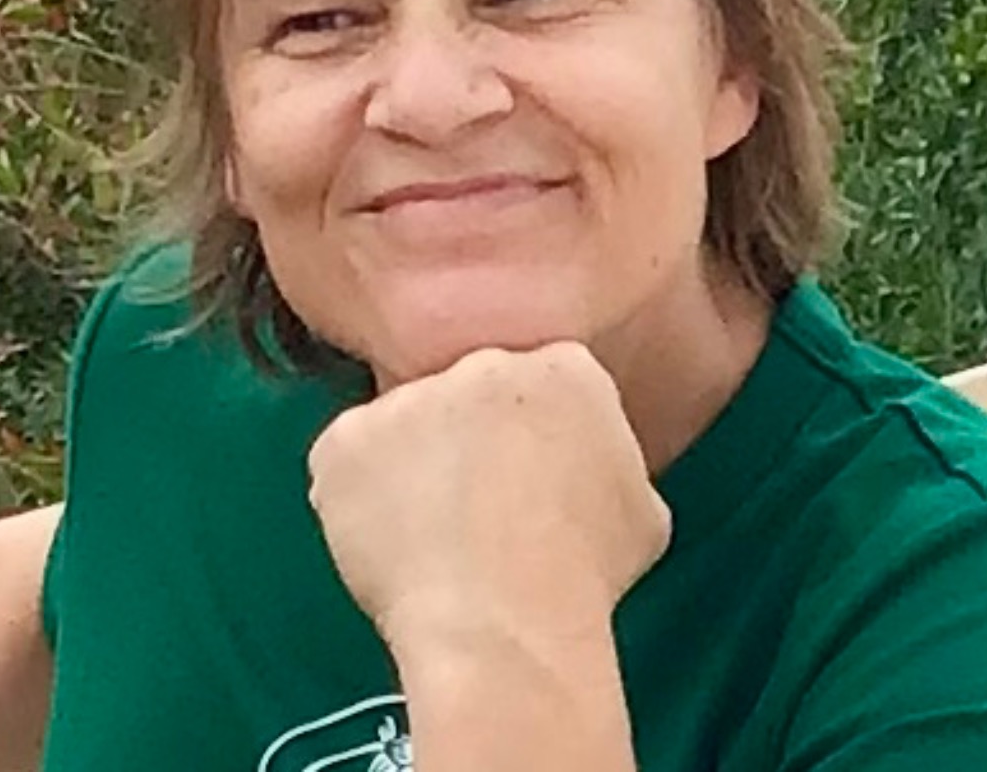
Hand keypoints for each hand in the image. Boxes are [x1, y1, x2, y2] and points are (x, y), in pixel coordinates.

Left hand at [306, 342, 671, 655]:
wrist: (505, 622)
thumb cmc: (584, 576)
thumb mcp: (642, 508)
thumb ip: (609, 463)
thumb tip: (589, 472)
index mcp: (564, 370)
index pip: (543, 382)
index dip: (531, 435)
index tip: (526, 477)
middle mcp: (481, 365)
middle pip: (467, 395)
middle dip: (469, 441)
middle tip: (477, 512)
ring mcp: (406, 399)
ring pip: (403, 429)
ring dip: (411, 472)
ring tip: (433, 543)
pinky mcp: (345, 441)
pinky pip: (346, 465)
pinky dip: (357, 502)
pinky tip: (392, 548)